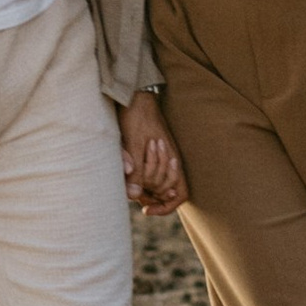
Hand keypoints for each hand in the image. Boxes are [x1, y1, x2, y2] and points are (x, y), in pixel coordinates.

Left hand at [118, 90, 185, 215]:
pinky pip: (146, 172)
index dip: (166, 207)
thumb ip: (136, 170)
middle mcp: (169, 161)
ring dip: (141, 186)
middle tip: (130, 191)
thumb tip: (134, 196)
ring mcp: (160, 157)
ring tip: (126, 178)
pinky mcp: (150, 153)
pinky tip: (125, 171)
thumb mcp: (134, 144)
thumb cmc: (137, 116)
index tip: (146, 210)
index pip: (180, 195)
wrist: (134, 95)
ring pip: (154, 184)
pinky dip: (137, 177)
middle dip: (149, 195)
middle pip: (165, 193)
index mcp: (172, 160)